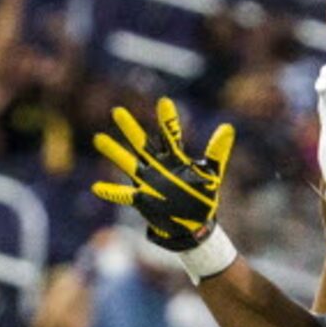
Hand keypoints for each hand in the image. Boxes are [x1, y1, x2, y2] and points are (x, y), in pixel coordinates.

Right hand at [91, 98, 233, 251]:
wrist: (194, 225)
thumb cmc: (203, 196)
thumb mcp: (212, 173)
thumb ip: (217, 152)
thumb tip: (228, 127)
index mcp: (175, 157)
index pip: (170, 134)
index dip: (167, 120)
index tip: (164, 102)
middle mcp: (158, 166)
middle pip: (142, 144)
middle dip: (130, 129)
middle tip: (117, 111)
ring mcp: (148, 181)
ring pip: (128, 164)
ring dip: (114, 153)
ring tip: (99, 139)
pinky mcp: (142, 199)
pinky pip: (124, 195)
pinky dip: (112, 192)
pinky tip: (97, 188)